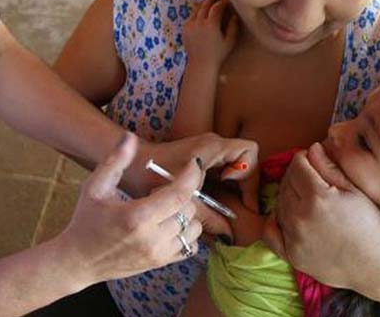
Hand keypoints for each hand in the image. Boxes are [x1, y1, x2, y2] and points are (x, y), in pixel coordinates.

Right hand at [58, 133, 204, 283]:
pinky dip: (187, 233)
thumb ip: (115, 161)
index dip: (192, 176)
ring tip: (167, 207)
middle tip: (165, 188)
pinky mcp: (160, 263)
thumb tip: (130, 137)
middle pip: (189, 209)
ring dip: (187, 213)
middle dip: (183, 193)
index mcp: (136, 217)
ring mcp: (158, 254)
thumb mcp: (95, 187)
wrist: (79, 261)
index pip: (179, 194)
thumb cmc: (86, 221)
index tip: (194, 163)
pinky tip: (170, 224)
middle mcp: (151, 238)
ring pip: (194, 228)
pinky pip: (190, 246)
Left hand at [125, 133, 258, 238]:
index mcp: (212, 147)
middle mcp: (214, 144)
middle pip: (247, 160)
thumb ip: (207, 217)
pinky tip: (212, 203)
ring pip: (236, 166)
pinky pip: (224, 169)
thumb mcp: (181, 200)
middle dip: (244, 185)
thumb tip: (229, 236)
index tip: (236, 191)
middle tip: (239, 207)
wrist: (131, 165)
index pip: (249, 151)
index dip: (249, 174)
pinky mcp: (202, 157)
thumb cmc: (151, 176)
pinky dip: (224, 186)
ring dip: (234, 188)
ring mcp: (209, 149)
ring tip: (223, 207)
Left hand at [183, 0, 238, 68]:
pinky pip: (191, 17)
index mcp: (211, 25)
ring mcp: (190, 26)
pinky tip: (200, 13)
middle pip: (204, 6)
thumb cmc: (218, 54)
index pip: (216, 8)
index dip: (221, 3)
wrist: (201, 64)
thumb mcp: (230, 42)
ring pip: (196, 10)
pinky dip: (196, 13)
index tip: (224, 1)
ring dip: (202, 4)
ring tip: (207, 1)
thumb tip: (234, 16)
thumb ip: (233, 28)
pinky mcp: (185, 29)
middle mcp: (199, 23)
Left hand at [263, 143, 379, 298]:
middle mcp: (301, 217)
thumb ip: (328, 168)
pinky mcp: (291, 255)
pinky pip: (270, 232)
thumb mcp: (354, 191)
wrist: (379, 266)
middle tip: (310, 178)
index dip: (304, 158)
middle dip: (295, 175)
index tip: (312, 161)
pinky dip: (274, 221)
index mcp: (318, 197)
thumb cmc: (372, 225)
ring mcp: (294, 238)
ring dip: (288, 196)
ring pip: (279, 204)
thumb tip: (311, 148)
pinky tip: (287, 216)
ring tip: (306, 197)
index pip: (297, 165)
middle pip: (286, 183)